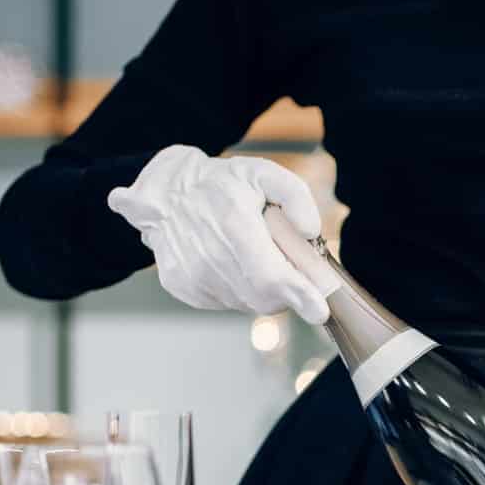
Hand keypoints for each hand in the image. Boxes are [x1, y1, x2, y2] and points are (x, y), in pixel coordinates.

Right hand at [107, 145, 330, 322]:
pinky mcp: (182, 286)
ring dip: (261, 290)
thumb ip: (295, 196)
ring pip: (246, 303)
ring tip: (251, 256)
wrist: (165, 192)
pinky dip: (238, 289)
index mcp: (233, 223)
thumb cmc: (221, 183)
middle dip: (286, 292)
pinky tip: (230, 262)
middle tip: (287, 266)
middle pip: (264, 298)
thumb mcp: (264, 173)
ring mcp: (192, 275)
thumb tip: (310, 231)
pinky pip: (225, 302)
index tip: (319, 310)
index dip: (299, 296)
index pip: (272, 277)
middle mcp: (209, 255)